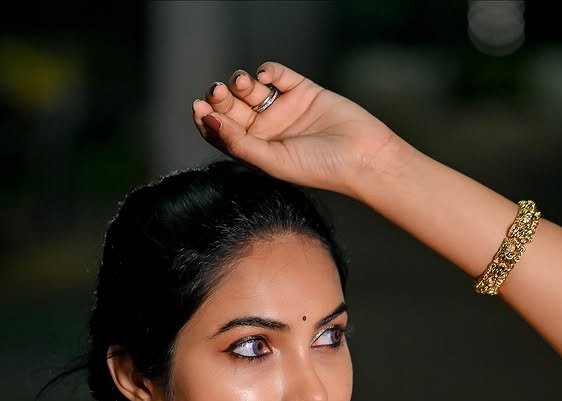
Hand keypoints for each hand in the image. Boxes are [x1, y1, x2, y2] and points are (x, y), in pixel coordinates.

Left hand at [191, 61, 398, 196]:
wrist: (362, 155)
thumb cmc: (319, 168)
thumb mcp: (273, 162)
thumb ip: (239, 143)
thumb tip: (207, 121)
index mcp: (256, 152)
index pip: (222, 133)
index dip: (207, 119)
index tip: (199, 108)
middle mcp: (266, 131)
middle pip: (232, 108)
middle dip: (220, 97)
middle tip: (219, 92)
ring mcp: (283, 109)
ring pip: (249, 89)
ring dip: (239, 82)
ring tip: (243, 83)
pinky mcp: (301, 90)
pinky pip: (276, 73)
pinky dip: (266, 70)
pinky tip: (265, 77)